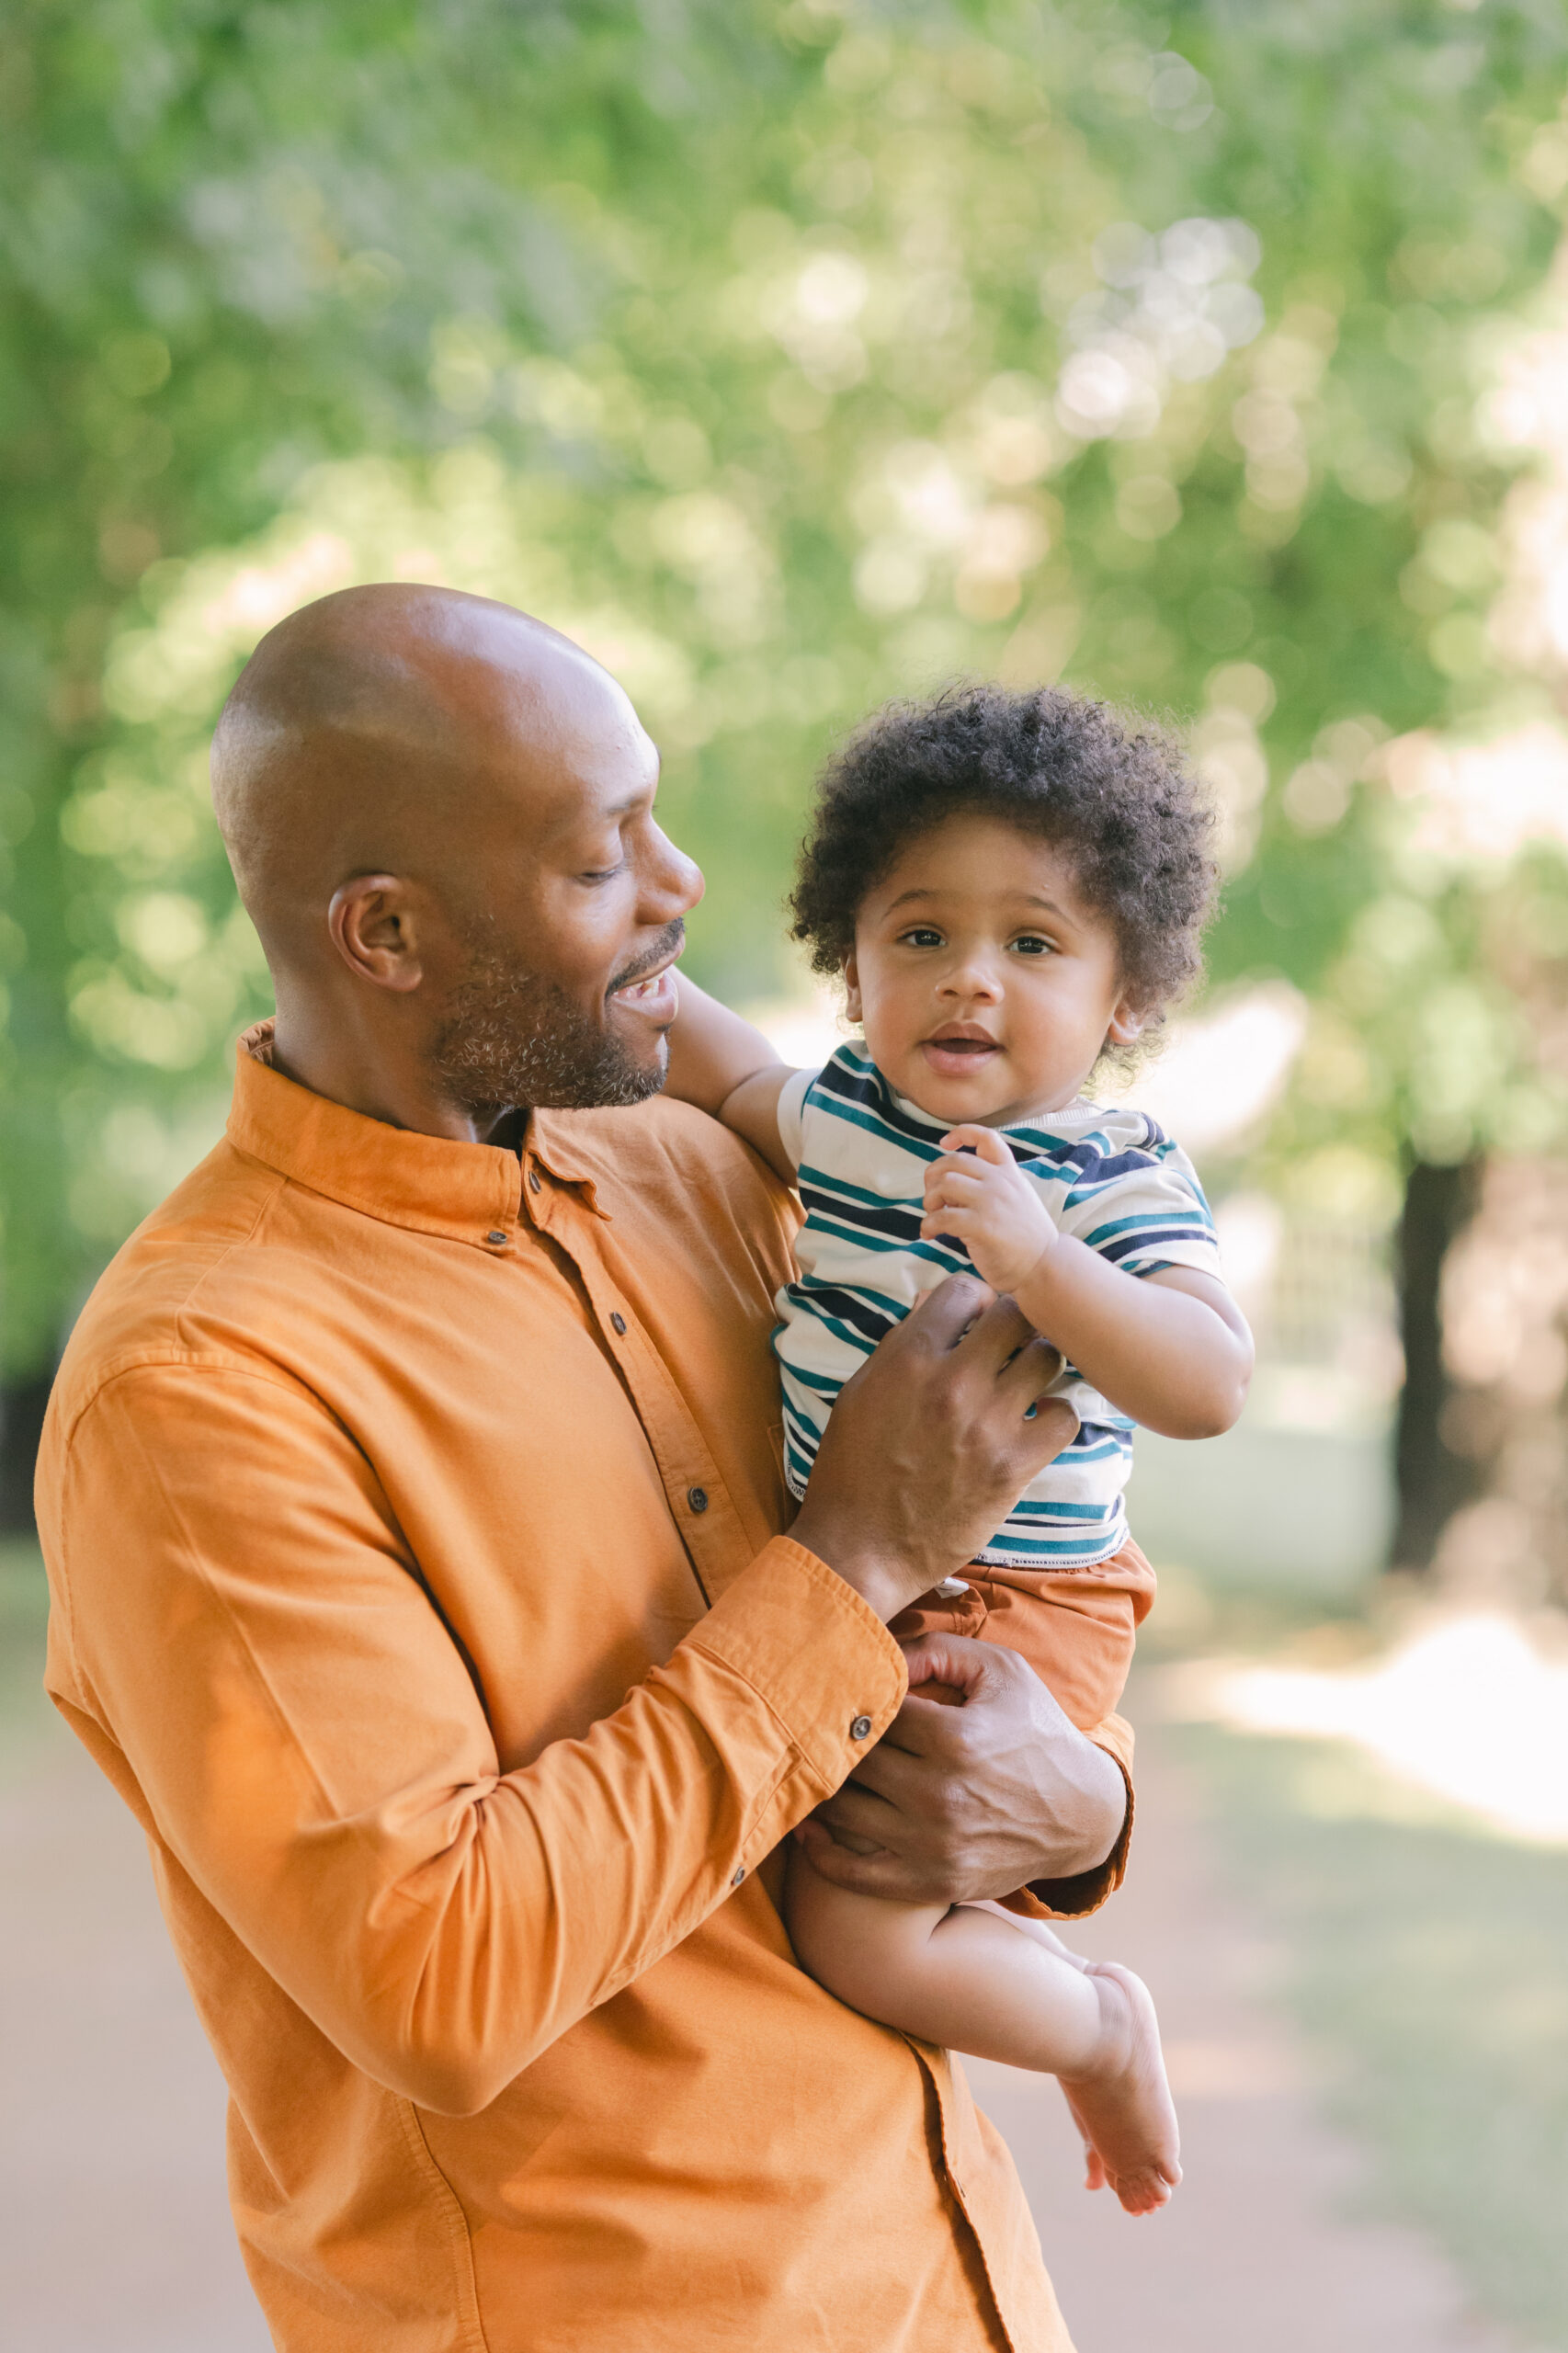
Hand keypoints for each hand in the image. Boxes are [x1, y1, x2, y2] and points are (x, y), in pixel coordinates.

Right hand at [789, 1275, 1075, 1623]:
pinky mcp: (1014, 1466)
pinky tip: (1037, 1423)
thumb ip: (901, 1345)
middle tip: (1010, 1343)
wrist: (859, 1548)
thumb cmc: (851, 1470)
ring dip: (1039, 1364)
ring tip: (1026, 1381)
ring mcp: (987, 1424)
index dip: (974, 1300)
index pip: (964, 1289)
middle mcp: (951, 1382)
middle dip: (1014, 1324)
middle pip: (1015, 1315)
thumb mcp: (860, 1392)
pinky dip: (1056, 1416)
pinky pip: (1065, 1417)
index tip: (976, 1319)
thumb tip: (934, 1304)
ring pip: (1046, 1358)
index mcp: (908, 1358)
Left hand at [794, 1633, 1127, 1901]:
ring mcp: (934, 1845)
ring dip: (825, 1790)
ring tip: (818, 1771)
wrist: (1083, 1814)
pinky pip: (854, 1874)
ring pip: (843, 1812)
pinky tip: (810, 1830)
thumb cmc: (1036, 1731)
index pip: (874, 1712)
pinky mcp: (932, 1881)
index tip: (847, 1695)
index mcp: (956, 1739)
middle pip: (853, 1762)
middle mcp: (941, 1795)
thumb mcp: (1001, 1671)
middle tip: (824, 1731)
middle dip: (839, 1743)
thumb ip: (937, 1651)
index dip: (858, 1699)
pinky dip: (822, 1852)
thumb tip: (878, 1653)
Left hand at [922, 1125, 1057, 1294]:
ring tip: (933, 1215)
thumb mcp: (1016, 1199)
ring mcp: (992, 1202)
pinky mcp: (982, 1226)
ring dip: (929, 1200)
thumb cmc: (1025, 1238)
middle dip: (934, 1177)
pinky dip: (928, 1224)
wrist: (1045, 1266)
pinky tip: (929, 1234)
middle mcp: (1000, 1182)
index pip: (987, 1137)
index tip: (945, 1143)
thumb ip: (991, 1186)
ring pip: (944, 1184)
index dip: (962, 1133)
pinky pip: (942, 1217)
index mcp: (1010, 1173)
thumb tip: (950, 1184)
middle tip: (933, 1198)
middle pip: (954, 1161)